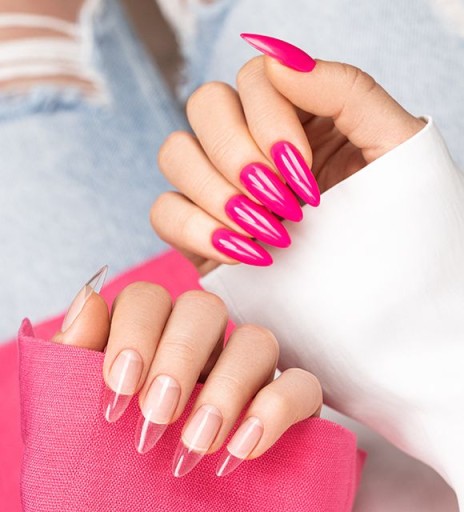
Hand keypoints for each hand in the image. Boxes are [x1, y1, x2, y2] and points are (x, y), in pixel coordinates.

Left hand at [52, 267, 321, 476]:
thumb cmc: (117, 462)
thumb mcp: (83, 410)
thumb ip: (75, 354)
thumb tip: (87, 297)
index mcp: (154, 338)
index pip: (148, 298)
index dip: (133, 332)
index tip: (119, 392)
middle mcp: (204, 346)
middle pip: (205, 307)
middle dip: (179, 357)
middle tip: (157, 416)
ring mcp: (250, 370)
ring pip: (257, 339)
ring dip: (227, 387)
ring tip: (198, 444)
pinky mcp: (292, 402)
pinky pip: (302, 384)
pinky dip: (274, 410)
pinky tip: (242, 449)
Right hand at [150, 34, 424, 273]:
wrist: (380, 285)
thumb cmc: (393, 214)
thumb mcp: (391, 143)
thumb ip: (345, 89)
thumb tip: (280, 59)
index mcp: (296, 111)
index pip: (254, 78)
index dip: (270, 122)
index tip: (303, 172)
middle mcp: (251, 139)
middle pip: (205, 104)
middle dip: (239, 155)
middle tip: (281, 201)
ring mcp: (219, 183)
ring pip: (175, 153)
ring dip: (218, 192)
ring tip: (267, 230)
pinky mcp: (198, 229)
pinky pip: (164, 211)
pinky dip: (196, 230)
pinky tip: (243, 253)